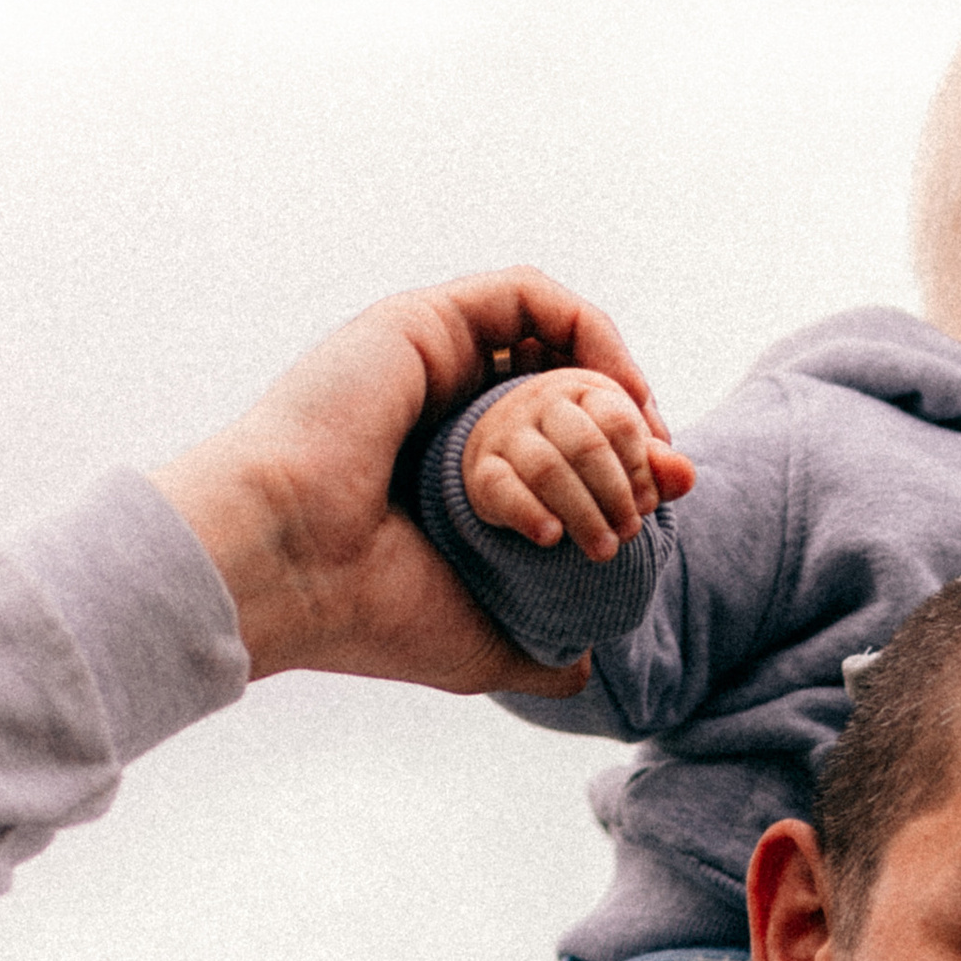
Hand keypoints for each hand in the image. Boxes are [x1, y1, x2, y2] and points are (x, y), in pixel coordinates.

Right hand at [152, 272, 649, 693]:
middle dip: (630, 427)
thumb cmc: (373, 613)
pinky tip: (617, 387)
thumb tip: (583, 667)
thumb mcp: (481, 648)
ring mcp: (429, 363)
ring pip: (549, 341)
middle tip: (666, 475)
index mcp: (450, 481)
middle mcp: (439, 414)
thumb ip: (537, 656)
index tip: (663, 504)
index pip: (553, 448)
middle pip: (559, 390)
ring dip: (614, 378)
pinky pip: (527, 293)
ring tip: (646, 432)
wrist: (294, 567)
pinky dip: (586, 329)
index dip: (621, 465)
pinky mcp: (424, 321)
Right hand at [459, 366, 694, 559]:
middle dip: (616, 496)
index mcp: (583, 388)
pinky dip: (530, 516)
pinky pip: (504, 489)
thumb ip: (657, 469)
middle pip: (587, 446)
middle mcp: (541, 401)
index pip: (619, 420)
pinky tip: (552, 538)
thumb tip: (686, 475)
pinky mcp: (482, 470)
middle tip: (630, 533)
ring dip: (583, 516)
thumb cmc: (584, 468)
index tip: (648, 504)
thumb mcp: (625, 462)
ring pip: (548, 470)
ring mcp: (507, 433)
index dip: (640, 469)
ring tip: (604, 551)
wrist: (518, 474)